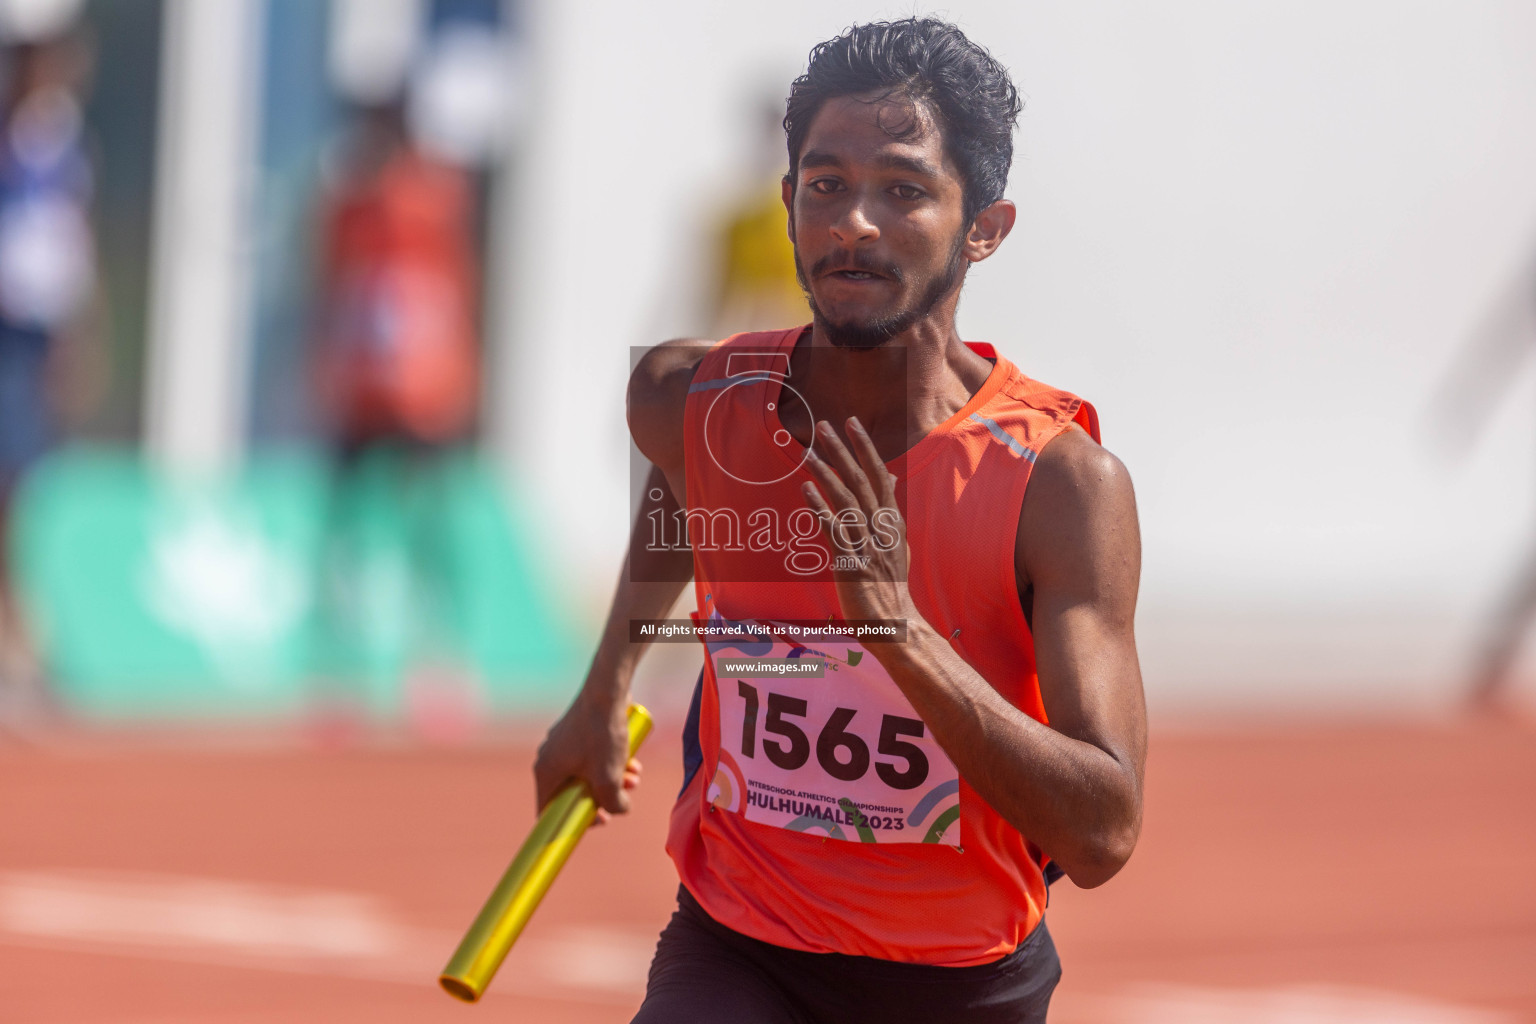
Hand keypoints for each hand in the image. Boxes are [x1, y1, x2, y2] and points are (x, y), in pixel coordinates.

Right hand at [533, 697, 641, 822]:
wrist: (607, 691)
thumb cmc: (602, 734)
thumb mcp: (609, 778)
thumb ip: (614, 803)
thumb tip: (620, 808)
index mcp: (546, 772)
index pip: (548, 811)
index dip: (572, 823)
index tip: (597, 821)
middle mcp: (549, 758)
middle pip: (573, 793)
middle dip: (603, 797)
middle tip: (623, 796)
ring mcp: (562, 743)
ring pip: (588, 774)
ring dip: (612, 780)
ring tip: (634, 776)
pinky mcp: (578, 731)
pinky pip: (592, 757)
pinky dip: (611, 762)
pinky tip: (632, 760)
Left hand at [800, 417, 916, 628]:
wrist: (896, 626)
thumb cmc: (892, 585)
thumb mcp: (898, 542)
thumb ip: (891, 509)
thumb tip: (891, 476)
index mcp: (893, 522)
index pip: (880, 475)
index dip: (865, 448)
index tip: (851, 423)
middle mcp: (881, 529)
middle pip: (861, 482)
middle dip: (842, 451)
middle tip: (824, 426)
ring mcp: (867, 546)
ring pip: (845, 502)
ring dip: (825, 474)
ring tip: (808, 452)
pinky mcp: (851, 565)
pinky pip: (834, 532)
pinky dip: (820, 509)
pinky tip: (805, 490)